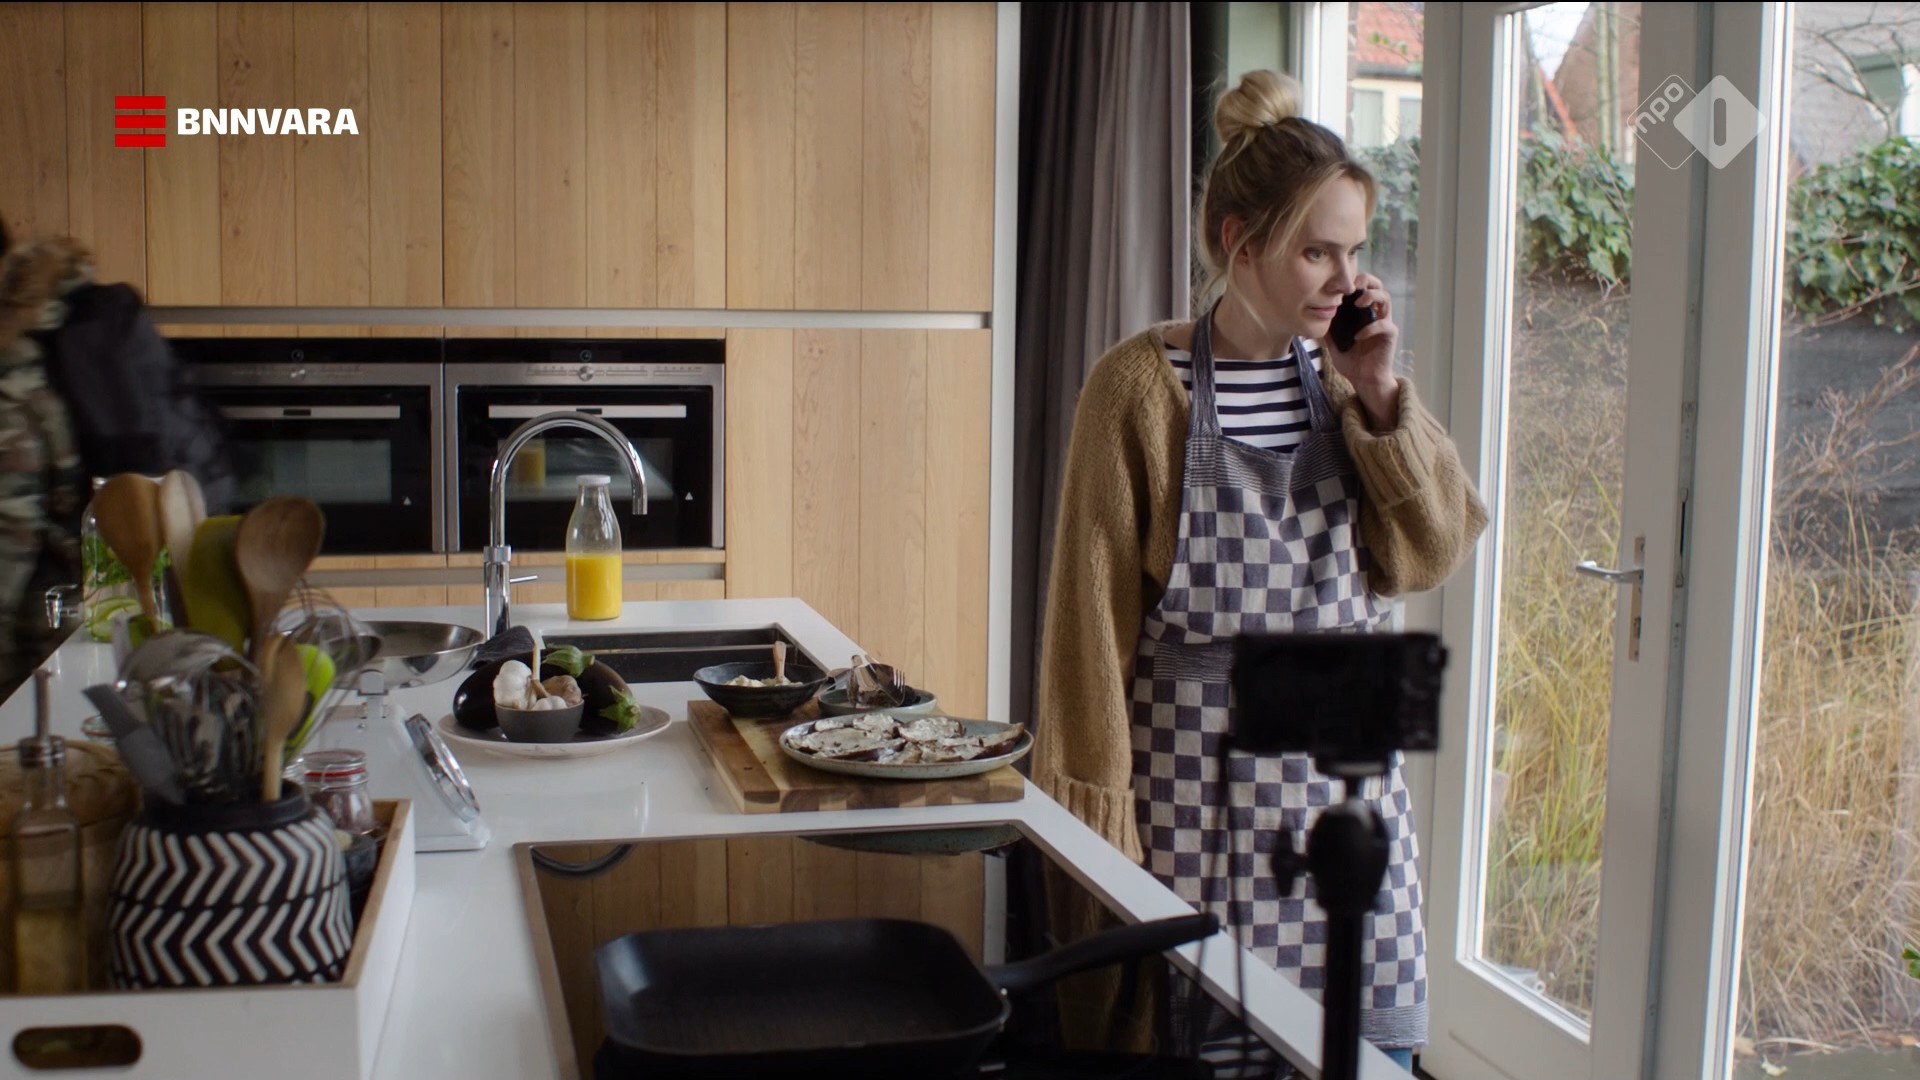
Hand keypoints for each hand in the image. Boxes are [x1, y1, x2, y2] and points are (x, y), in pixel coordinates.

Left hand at [1324, 273, 1400, 429]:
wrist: (1364, 380)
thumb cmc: (1351, 360)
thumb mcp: (1333, 342)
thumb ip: (1327, 328)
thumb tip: (1311, 316)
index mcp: (1362, 312)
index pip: (1363, 287)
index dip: (1353, 280)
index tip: (1338, 282)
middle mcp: (1375, 314)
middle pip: (1378, 286)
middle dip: (1366, 280)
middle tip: (1353, 284)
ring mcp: (1384, 323)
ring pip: (1386, 299)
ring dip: (1372, 296)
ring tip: (1358, 303)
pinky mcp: (1390, 336)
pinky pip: (1384, 325)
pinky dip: (1371, 328)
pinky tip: (1357, 336)